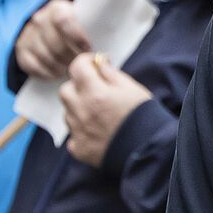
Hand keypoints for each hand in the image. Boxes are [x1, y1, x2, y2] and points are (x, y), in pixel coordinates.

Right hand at [16, 0, 90, 82]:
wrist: (49, 25)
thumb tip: (108, 46)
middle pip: (57, 45)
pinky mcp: (21, 50)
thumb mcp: (83, 19)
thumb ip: (93, 27)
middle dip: (72, 58)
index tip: (89, 50)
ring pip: (47, 58)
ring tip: (72, 70)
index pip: (64, 21)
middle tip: (83, 66)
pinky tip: (58, 73)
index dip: (77, 37)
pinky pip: (34, 67)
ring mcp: (29, 35)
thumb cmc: (75, 25)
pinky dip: (48, 73)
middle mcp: (40, 19)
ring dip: (62, 68)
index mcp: (58, 8)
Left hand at [60, 52, 150, 168]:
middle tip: (94, 89)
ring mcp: (78, 131)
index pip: (77, 67)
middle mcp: (81, 111)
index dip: (86, 61)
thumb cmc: (142, 117)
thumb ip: (111, 73)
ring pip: (67, 112)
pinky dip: (80, 131)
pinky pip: (72, 135)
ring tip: (97, 112)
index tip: (94, 64)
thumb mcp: (132, 88)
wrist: (147, 150)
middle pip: (65, 90)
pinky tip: (96, 132)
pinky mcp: (78, 149)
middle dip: (77, 86)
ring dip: (77, 108)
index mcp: (95, 93)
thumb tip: (99, 63)